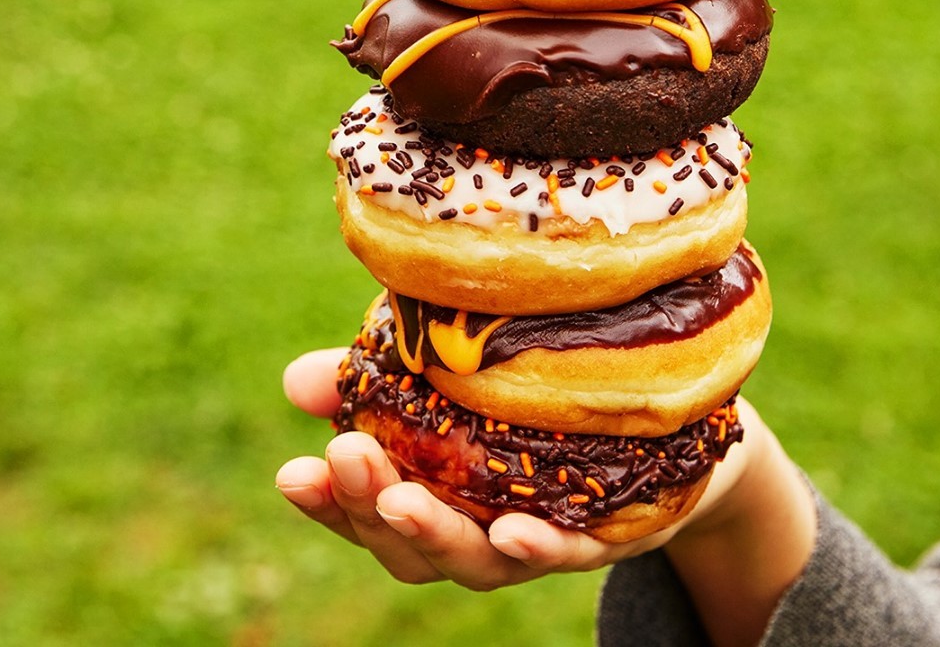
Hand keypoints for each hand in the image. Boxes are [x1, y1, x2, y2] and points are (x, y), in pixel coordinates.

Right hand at [275, 348, 754, 590]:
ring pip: (477, 558)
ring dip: (436, 533)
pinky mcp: (601, 530)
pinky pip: (567, 549)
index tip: (291, 472)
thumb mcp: (445, 381)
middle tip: (345, 457)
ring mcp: (535, 537)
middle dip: (370, 505)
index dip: (325, 501)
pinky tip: (515, 531)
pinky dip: (539, 547)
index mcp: (431, 494)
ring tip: (401, 500)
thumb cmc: (523, 402)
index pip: (362, 511)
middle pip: (409, 543)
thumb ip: (374, 382)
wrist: (649, 419)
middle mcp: (475, 529)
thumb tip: (292, 383)